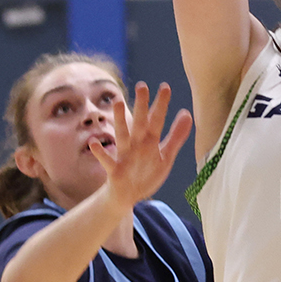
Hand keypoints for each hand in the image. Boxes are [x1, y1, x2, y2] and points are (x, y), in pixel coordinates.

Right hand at [89, 83, 194, 208]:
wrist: (128, 196)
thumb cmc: (146, 173)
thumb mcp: (166, 156)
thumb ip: (176, 136)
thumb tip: (187, 113)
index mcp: (150, 141)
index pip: (157, 120)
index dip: (161, 105)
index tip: (165, 86)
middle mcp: (136, 144)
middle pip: (139, 122)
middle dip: (141, 105)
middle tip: (142, 86)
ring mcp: (124, 156)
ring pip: (122, 135)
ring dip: (119, 120)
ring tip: (117, 102)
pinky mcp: (115, 170)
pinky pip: (107, 161)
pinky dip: (100, 152)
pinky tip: (94, 142)